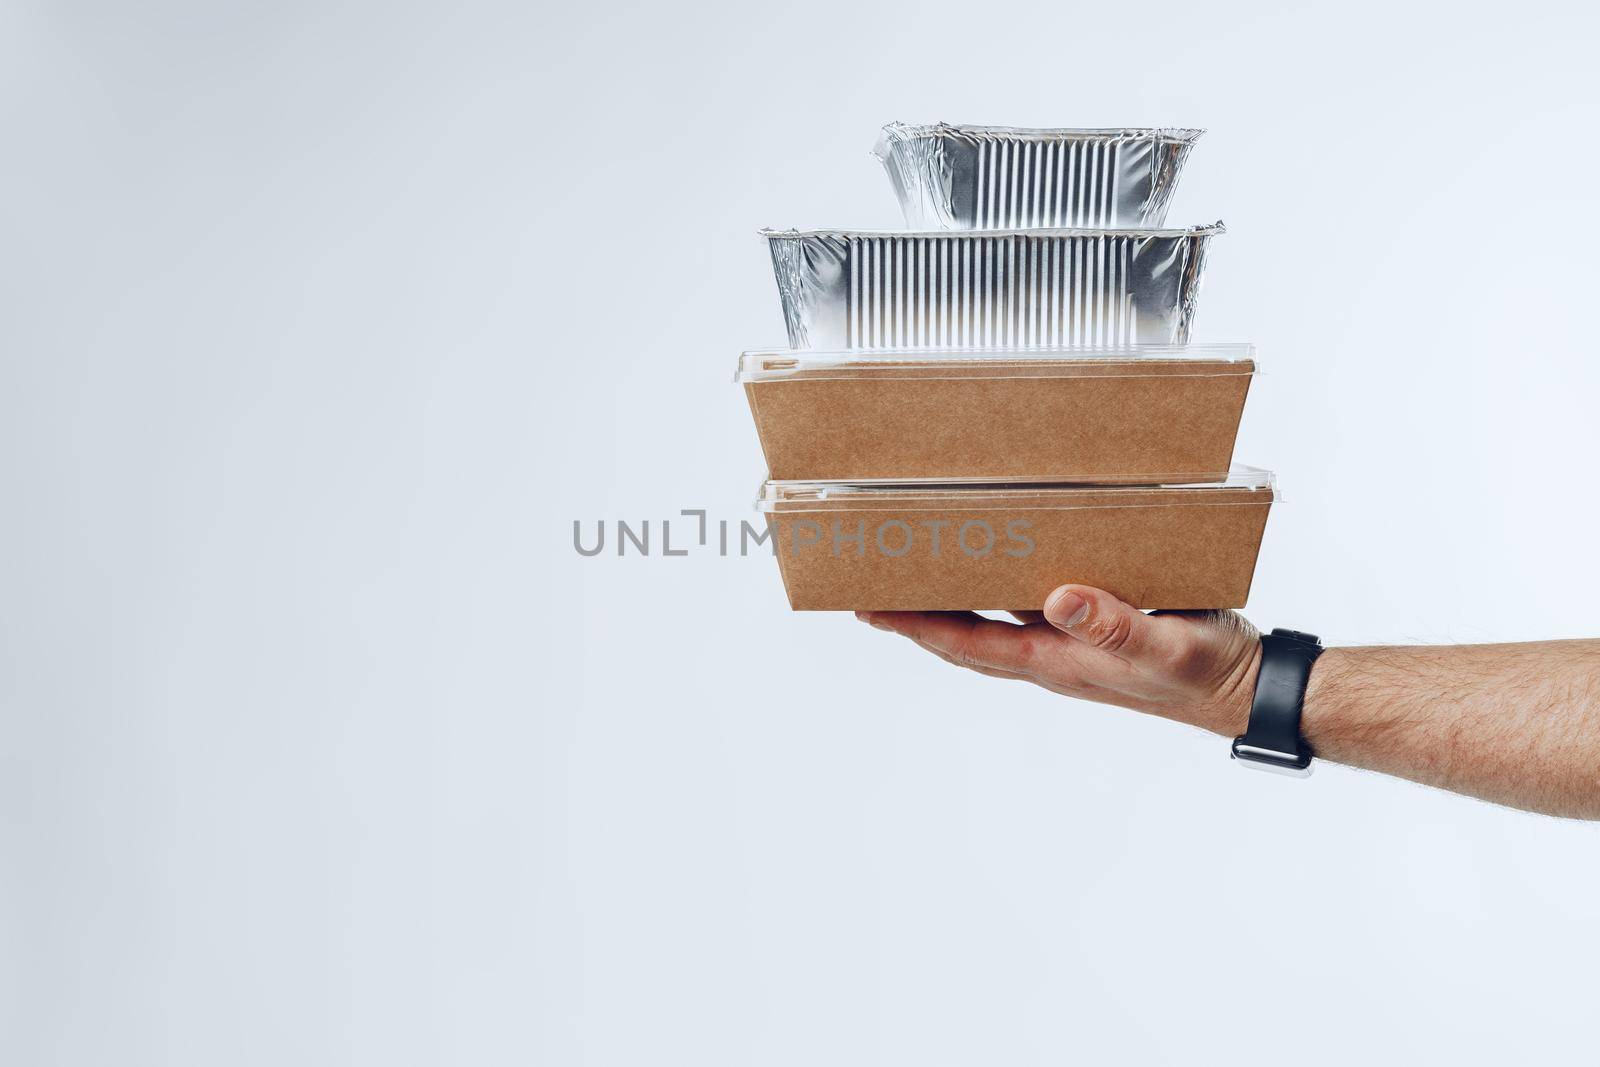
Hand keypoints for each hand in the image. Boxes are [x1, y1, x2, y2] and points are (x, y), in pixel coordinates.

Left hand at [857, 585, 1263, 736]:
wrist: (1246, 685)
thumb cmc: (1205, 670)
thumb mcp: (1165, 646)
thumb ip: (1114, 626)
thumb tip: (1057, 598)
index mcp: (1054, 659)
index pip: (965, 642)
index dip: (914, 625)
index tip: (868, 606)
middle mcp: (1050, 651)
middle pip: (964, 632)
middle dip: (915, 611)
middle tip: (870, 580)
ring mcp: (1067, 640)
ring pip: (992, 615)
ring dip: (952, 594)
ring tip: (916, 562)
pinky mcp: (1090, 623)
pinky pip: (1028, 601)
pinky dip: (1001, 581)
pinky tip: (997, 554)